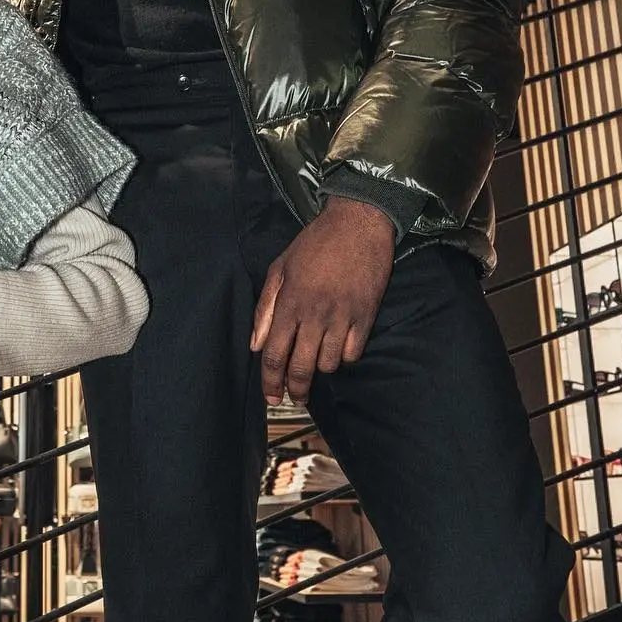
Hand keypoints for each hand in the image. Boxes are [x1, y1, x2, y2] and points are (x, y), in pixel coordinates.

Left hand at [251, 196, 394, 403]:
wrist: (358, 223)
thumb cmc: (314, 243)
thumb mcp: (280, 267)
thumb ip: (265, 307)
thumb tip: (256, 344)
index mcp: (289, 302)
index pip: (274, 354)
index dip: (270, 381)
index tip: (270, 397)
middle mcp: (314, 314)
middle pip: (301, 367)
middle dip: (295, 389)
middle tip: (294, 396)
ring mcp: (342, 317)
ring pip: (328, 364)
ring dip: (319, 369)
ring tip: (315, 362)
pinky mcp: (366, 316)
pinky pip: (353, 353)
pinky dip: (344, 357)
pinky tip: (338, 348)